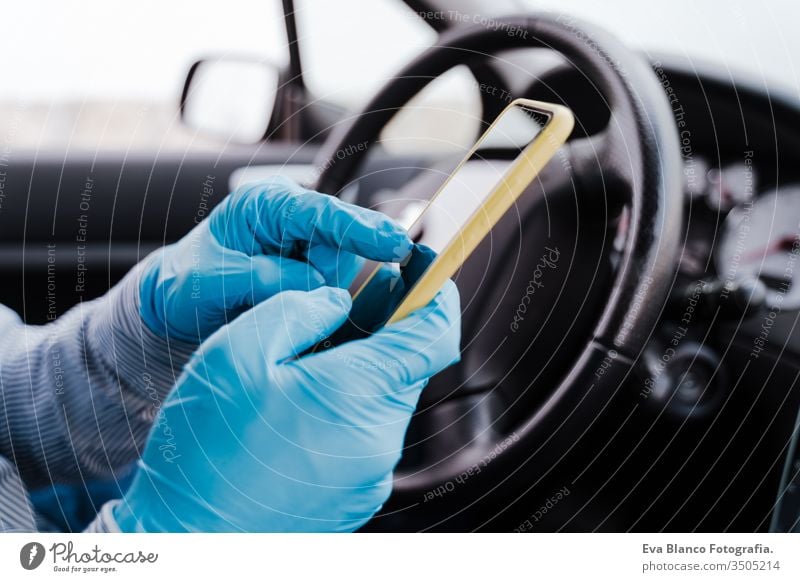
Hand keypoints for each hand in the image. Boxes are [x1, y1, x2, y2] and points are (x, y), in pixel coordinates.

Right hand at [113, 283, 460, 531]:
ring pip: (385, 400)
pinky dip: (347, 410)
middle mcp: (379, 440)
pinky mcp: (355, 496)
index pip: (435, 333)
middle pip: (408, 365)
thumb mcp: (239, 351)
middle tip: (346, 308)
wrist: (186, 536)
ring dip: (361, 371)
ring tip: (308, 363)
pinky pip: (367, 436)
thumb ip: (300, 311)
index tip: (424, 270)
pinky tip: (302, 407)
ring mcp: (370, 474)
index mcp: (359, 393)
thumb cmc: (206, 449)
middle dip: (386, 330)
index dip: (436, 293)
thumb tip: (338, 300)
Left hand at [138, 175, 411, 341]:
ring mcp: (308, 249)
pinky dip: (320, 306)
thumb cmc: (187, 285)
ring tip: (268, 302)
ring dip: (318, 295)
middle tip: (282, 296)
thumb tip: (308, 283)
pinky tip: (294, 312)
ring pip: (340, 272)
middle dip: (324, 277)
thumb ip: (256, 278)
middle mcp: (293, 221)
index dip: (360, 228)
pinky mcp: (315, 275)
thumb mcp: (207, 281)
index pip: (322, 213)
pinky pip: (334, 291)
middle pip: (341, 245)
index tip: (394, 244)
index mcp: (266, 206)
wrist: (180, 307)